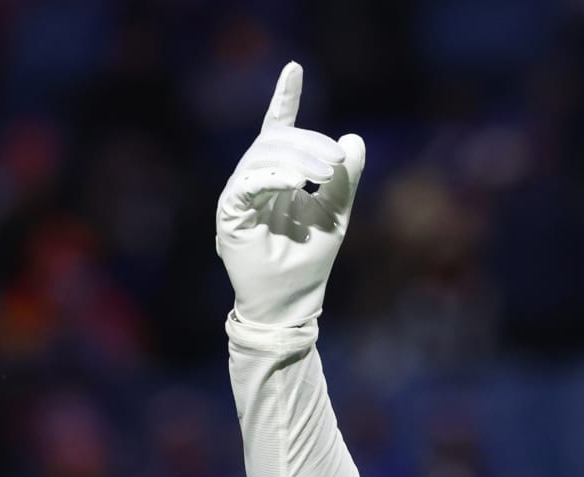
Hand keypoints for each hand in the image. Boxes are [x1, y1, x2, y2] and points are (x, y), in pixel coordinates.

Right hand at [215, 62, 365, 327]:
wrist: (292, 301)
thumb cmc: (310, 260)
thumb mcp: (336, 213)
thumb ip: (344, 179)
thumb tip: (353, 139)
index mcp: (277, 175)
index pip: (277, 128)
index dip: (285, 97)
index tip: (295, 68)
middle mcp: (254, 179)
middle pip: (275, 141)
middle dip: (308, 144)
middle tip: (337, 162)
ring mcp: (239, 195)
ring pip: (261, 158)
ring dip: (296, 160)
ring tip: (324, 174)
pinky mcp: (230, 213)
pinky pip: (246, 185)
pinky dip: (271, 179)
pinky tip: (295, 183)